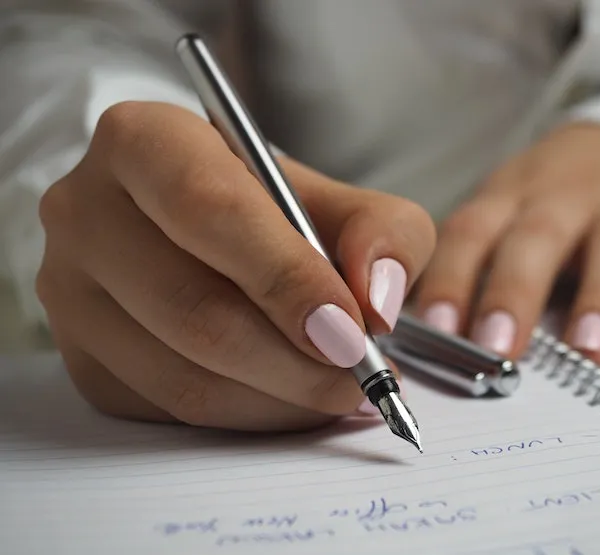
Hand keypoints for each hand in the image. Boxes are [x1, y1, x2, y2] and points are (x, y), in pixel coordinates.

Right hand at [36, 101, 434, 431]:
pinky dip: (249, 416)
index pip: (211, 210)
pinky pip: (170, 410)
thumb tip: (377, 302)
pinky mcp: (81, 357)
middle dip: (295, 360)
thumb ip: (383, 233)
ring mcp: (70, 291)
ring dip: (280, 399)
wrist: (209, 233)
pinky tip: (291, 397)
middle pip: (194, 308)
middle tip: (361, 378)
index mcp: (145, 141)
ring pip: (183, 374)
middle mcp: (88, 211)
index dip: (286, 278)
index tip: (351, 331)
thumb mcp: (344, 200)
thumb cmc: (276, 210)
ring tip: (340, 391)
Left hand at [413, 122, 599, 363]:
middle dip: (515, 293)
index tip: (437, 330)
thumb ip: (475, 268)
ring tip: (588, 351)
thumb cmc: (549, 201)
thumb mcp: (506, 214)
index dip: (451, 279)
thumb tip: (431, 343)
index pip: (471, 235)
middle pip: (536, 239)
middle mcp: (563, 197)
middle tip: (498, 348)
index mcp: (509, 199)